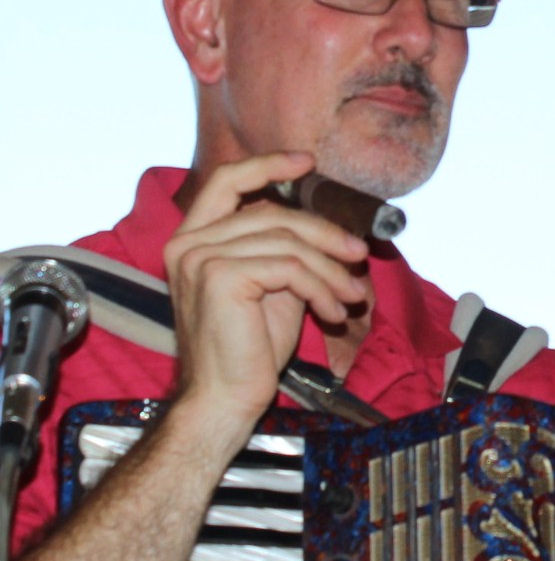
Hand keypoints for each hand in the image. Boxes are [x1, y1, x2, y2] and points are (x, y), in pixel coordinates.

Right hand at [162, 153, 368, 449]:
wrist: (226, 397)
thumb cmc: (250, 348)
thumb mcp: (272, 286)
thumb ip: (285, 249)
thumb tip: (332, 228)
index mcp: (194, 239)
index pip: (227, 182)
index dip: (268, 164)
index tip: (308, 163)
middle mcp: (189, 243)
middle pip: (275, 214)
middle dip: (327, 234)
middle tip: (360, 256)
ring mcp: (200, 258)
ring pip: (289, 242)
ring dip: (332, 270)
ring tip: (352, 297)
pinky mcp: (220, 277)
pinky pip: (290, 268)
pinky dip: (322, 289)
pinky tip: (333, 314)